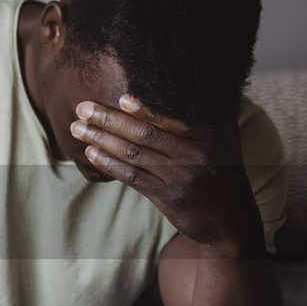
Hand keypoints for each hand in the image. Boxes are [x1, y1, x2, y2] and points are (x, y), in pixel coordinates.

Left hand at [70, 95, 261, 250]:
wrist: (229, 221)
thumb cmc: (222, 174)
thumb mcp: (225, 142)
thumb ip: (207, 117)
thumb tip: (187, 84)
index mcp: (208, 137)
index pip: (171, 118)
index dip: (144, 108)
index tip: (120, 97)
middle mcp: (195, 155)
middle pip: (144, 133)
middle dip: (109, 119)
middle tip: (83, 108)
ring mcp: (180, 177)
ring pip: (134, 154)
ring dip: (101, 139)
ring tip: (78, 128)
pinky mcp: (167, 197)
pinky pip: (132, 177)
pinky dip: (109, 163)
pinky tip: (91, 154)